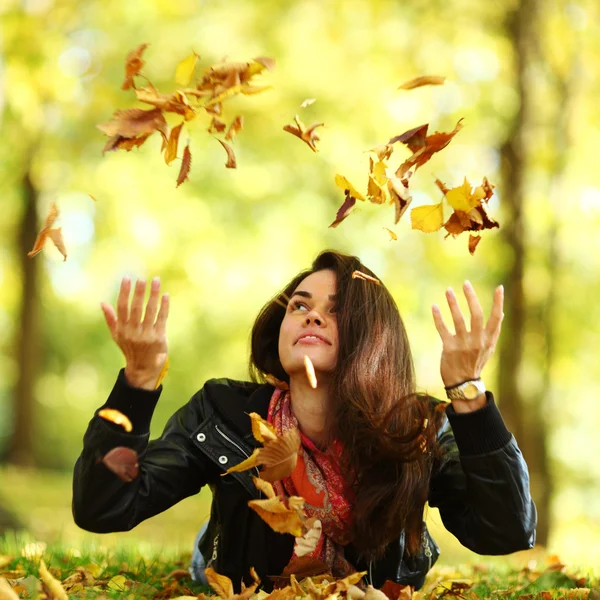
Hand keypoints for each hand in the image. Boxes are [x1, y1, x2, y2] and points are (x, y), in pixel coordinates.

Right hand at [101, 276, 168, 389]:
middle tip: (142, 278)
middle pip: (136, 308)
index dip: (124, 292)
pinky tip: (165, 295)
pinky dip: (164, 306)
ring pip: (150, 311)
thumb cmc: (130, 349)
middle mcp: (133, 332)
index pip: (122, 307)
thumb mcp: (118, 336)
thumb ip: (111, 319)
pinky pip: (162, 318)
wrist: (143, 369)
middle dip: (139, 292)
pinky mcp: (159, 338)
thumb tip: (102, 303)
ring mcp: (147, 335)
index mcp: (122, 330)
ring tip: (156, 281)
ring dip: (153, 295)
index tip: (127, 278)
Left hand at [432, 281, 503, 407]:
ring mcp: (463, 345)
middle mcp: (477, 341)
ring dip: (453, 303)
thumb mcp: (489, 348)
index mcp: (488, 339)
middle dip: (471, 297)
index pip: (496, 318)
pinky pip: (443, 329)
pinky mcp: (449, 348)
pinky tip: (434, 306)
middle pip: (476, 315)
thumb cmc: (476, 362)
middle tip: (465, 283)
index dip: (498, 303)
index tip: (499, 288)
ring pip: (458, 320)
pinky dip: (438, 317)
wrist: (464, 384)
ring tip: (448, 290)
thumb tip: (501, 313)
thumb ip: (494, 331)